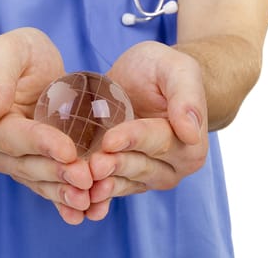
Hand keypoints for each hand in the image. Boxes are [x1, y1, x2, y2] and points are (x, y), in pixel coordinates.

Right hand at [0, 27, 92, 224]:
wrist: (20, 71)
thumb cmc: (14, 55)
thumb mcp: (6, 50)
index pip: (14, 136)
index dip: (40, 144)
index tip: (68, 150)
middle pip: (27, 165)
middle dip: (57, 174)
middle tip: (86, 180)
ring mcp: (16, 160)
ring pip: (39, 181)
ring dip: (63, 194)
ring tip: (88, 202)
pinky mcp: (36, 164)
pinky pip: (49, 185)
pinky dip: (65, 200)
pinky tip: (85, 212)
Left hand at [86, 41, 208, 220]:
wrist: (143, 80)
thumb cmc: (161, 69)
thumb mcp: (177, 69)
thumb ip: (187, 97)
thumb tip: (191, 133)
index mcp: (190, 143)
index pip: (159, 141)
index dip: (134, 140)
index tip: (110, 140)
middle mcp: (172, 166)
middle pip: (141, 167)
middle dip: (115, 166)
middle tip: (92, 165)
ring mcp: (147, 176)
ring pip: (124, 182)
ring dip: (103, 185)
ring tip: (82, 182)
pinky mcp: (124, 178)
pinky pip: (109, 188)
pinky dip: (94, 195)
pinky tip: (77, 198)